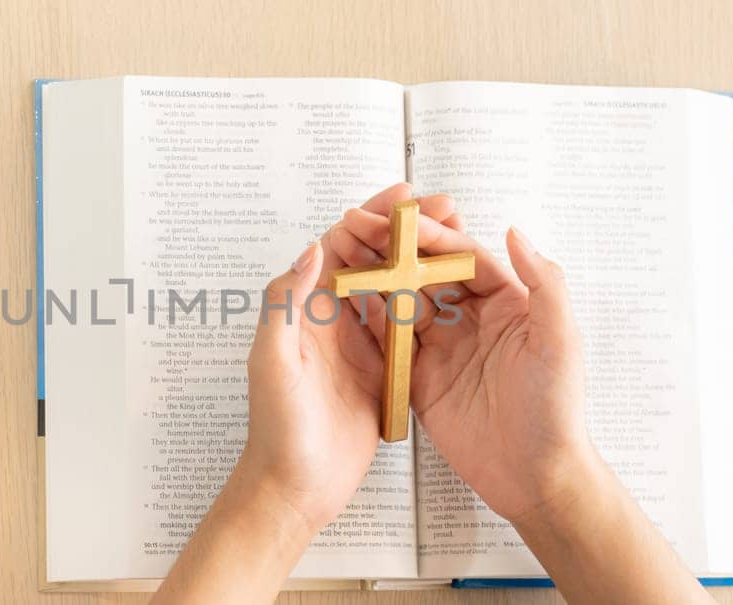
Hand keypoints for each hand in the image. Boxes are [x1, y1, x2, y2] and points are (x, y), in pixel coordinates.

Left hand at [236, 182, 458, 529]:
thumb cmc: (276, 429)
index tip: (404, 196)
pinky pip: (407, 329)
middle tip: (444, 205)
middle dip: (403, 230)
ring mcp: (357, 346)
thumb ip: (286, 303)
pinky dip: (429, 305)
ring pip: (392, 289)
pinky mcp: (379, 373)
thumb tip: (313, 248)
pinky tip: (458, 291)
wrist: (294, 488)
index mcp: (303, 310)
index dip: (370, 218)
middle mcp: (330, 321)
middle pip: (370, 260)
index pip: (337, 247)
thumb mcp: (273, 361)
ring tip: (459, 235)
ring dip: (420, 260)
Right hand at [328, 200, 597, 522]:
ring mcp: (443, 349)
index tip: (400, 218)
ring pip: (403, 302)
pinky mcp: (420, 380)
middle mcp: (472, 320)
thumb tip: (516, 231)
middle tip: (357, 223)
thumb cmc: (557, 410)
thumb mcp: (560, 341)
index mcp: (507, 303)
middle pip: (426, 273)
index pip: (463, 257)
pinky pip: (391, 344)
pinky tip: (345, 300)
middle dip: (392, 247)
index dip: (431, 235)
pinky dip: (369, 321)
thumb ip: (544, 284)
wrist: (535, 477)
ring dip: (375, 276)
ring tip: (342, 251)